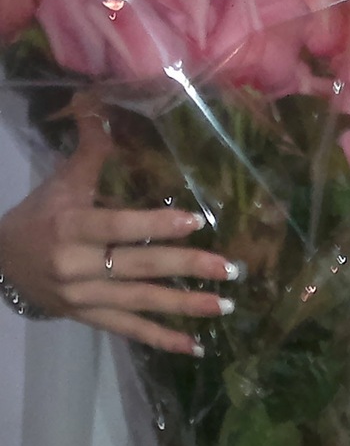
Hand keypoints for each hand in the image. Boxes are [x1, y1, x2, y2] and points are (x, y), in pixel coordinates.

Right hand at [0, 109, 241, 354]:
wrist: (0, 264)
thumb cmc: (39, 215)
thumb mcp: (61, 180)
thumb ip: (90, 146)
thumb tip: (99, 97)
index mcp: (72, 225)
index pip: (119, 226)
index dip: (156, 225)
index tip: (195, 221)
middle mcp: (77, 264)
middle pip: (139, 266)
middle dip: (187, 268)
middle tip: (231, 269)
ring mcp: (83, 297)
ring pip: (141, 302)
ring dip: (185, 306)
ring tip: (225, 305)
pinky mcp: (88, 318)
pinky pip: (129, 331)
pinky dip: (162, 340)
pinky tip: (196, 347)